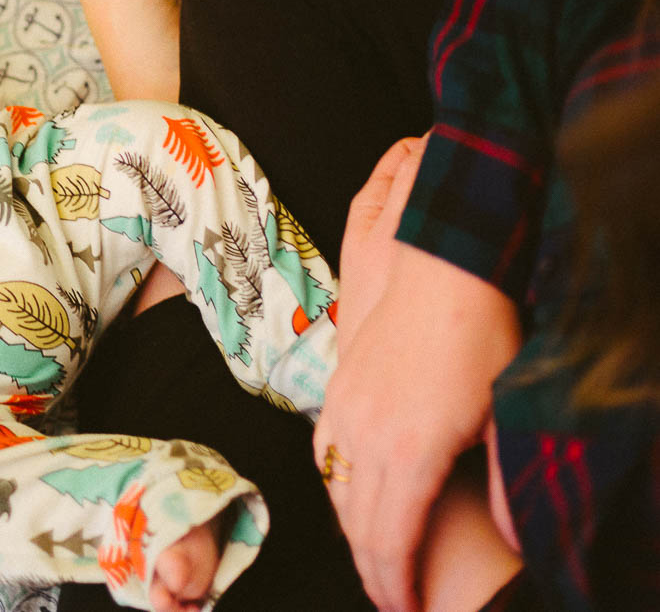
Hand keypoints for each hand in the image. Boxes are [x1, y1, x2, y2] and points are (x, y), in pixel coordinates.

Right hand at [316, 147, 520, 611]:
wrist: (441, 265)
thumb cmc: (481, 335)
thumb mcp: (505, 414)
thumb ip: (502, 484)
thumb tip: (518, 544)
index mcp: (406, 452)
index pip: (390, 541)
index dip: (395, 585)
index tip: (406, 611)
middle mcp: (364, 434)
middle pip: (356, 524)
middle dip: (371, 571)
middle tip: (389, 601)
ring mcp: (344, 407)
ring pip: (334, 489)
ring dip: (351, 531)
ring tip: (372, 558)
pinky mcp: (338, 384)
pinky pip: (324, 451)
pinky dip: (334, 485)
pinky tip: (348, 490)